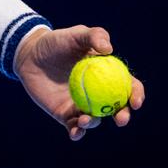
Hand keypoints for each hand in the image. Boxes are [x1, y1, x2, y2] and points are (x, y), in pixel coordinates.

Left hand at [15, 24, 145, 141]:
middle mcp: (98, 92)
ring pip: (94, 120)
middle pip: (116, 108)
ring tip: (84, 118)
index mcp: (107, 74)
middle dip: (123, 116)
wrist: (30, 55)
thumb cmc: (56, 42)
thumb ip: (94, 36)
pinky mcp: (65, 115)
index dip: (136, 95)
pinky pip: (74, 127)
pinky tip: (75, 131)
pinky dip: (77, 132)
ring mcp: (82, 105)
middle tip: (120, 119)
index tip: (136, 102)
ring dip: (94, 123)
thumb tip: (109, 49)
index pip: (128, 86)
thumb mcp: (76, 34)